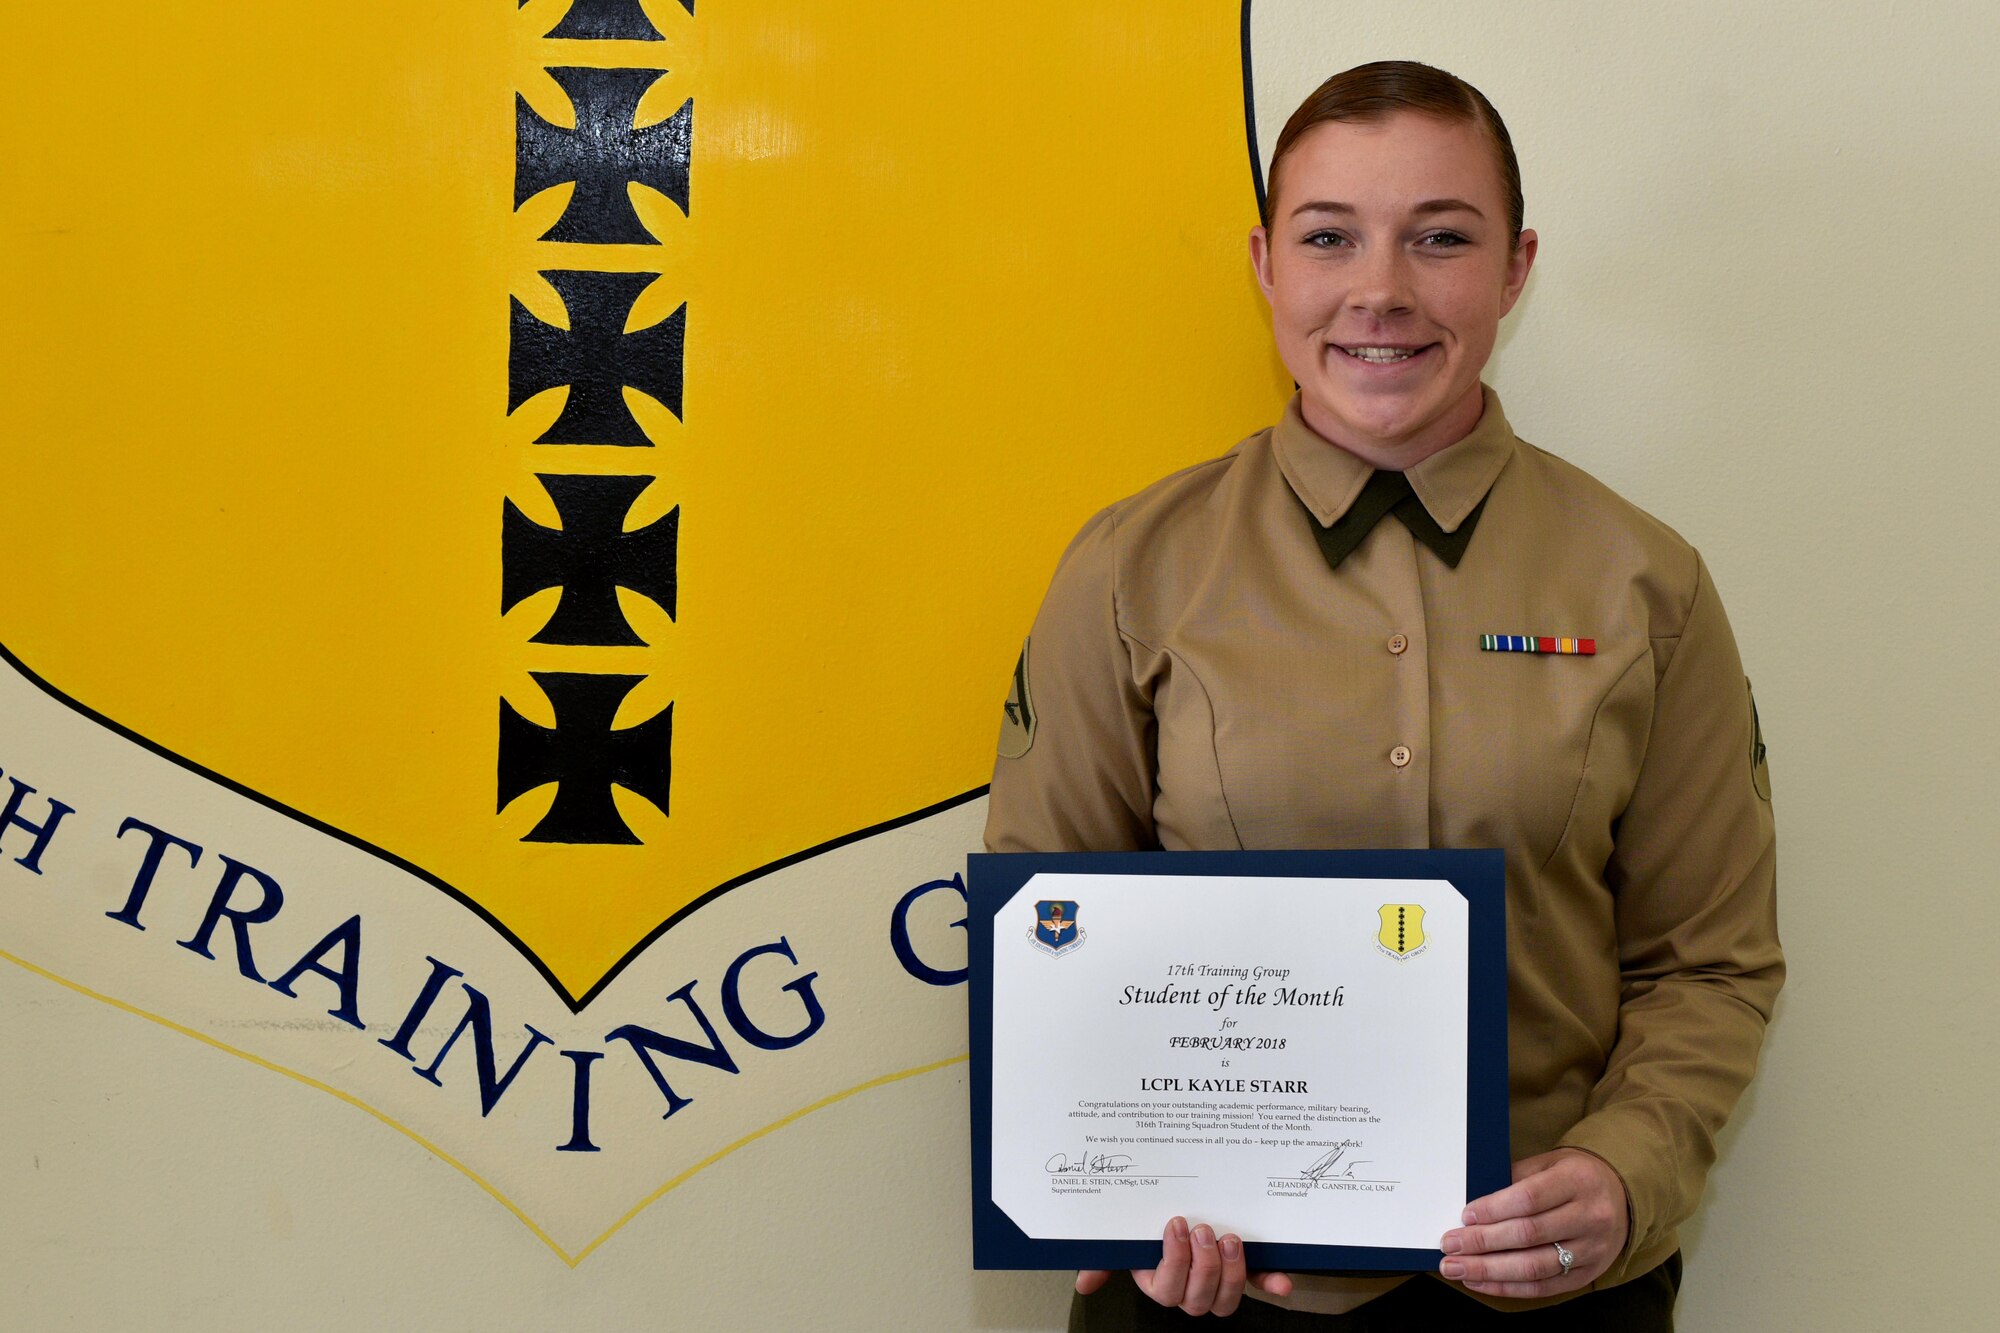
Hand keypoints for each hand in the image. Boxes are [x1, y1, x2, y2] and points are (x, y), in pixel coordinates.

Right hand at [1075, 1217, 1293, 1316]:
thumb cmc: (1150, 1228)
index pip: (1168, 1287)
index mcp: (1161, 1284)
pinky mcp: (1245, 1274)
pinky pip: (1259, 1286)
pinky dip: (1271, 1284)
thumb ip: (1104, 1258)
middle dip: (1204, 1265)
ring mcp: (1219, 1285)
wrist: (1183, 1211)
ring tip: (1231, 1238)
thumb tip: (1083, 1284)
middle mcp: (1190, 1292)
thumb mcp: (1125, 1239)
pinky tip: (1282, 1282)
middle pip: (1198, 1298)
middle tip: (1205, 1229)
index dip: (1175, 1261)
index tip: (1176, 1224)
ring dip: (1232, 1272)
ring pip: (1226, 1300)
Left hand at [1437, 1148, 1628, 1298]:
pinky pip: (1544, 1287)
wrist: (1622, 1194)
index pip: (1529, 1199)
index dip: (1494, 1209)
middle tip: (1450, 1245)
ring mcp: (1591, 1249)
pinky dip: (1508, 1287)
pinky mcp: (1588, 1273)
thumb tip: (1473, 1204)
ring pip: (1535, 1267)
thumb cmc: (1575, 1176)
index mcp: (1577, 1182)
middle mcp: (1589, 1217)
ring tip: (1457, 1268)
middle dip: (1483, 1243)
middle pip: (1528, 1235)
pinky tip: (1481, 1282)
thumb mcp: (1550, 1163)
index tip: (1465, 1216)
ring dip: (1490, 1271)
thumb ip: (1516, 1179)